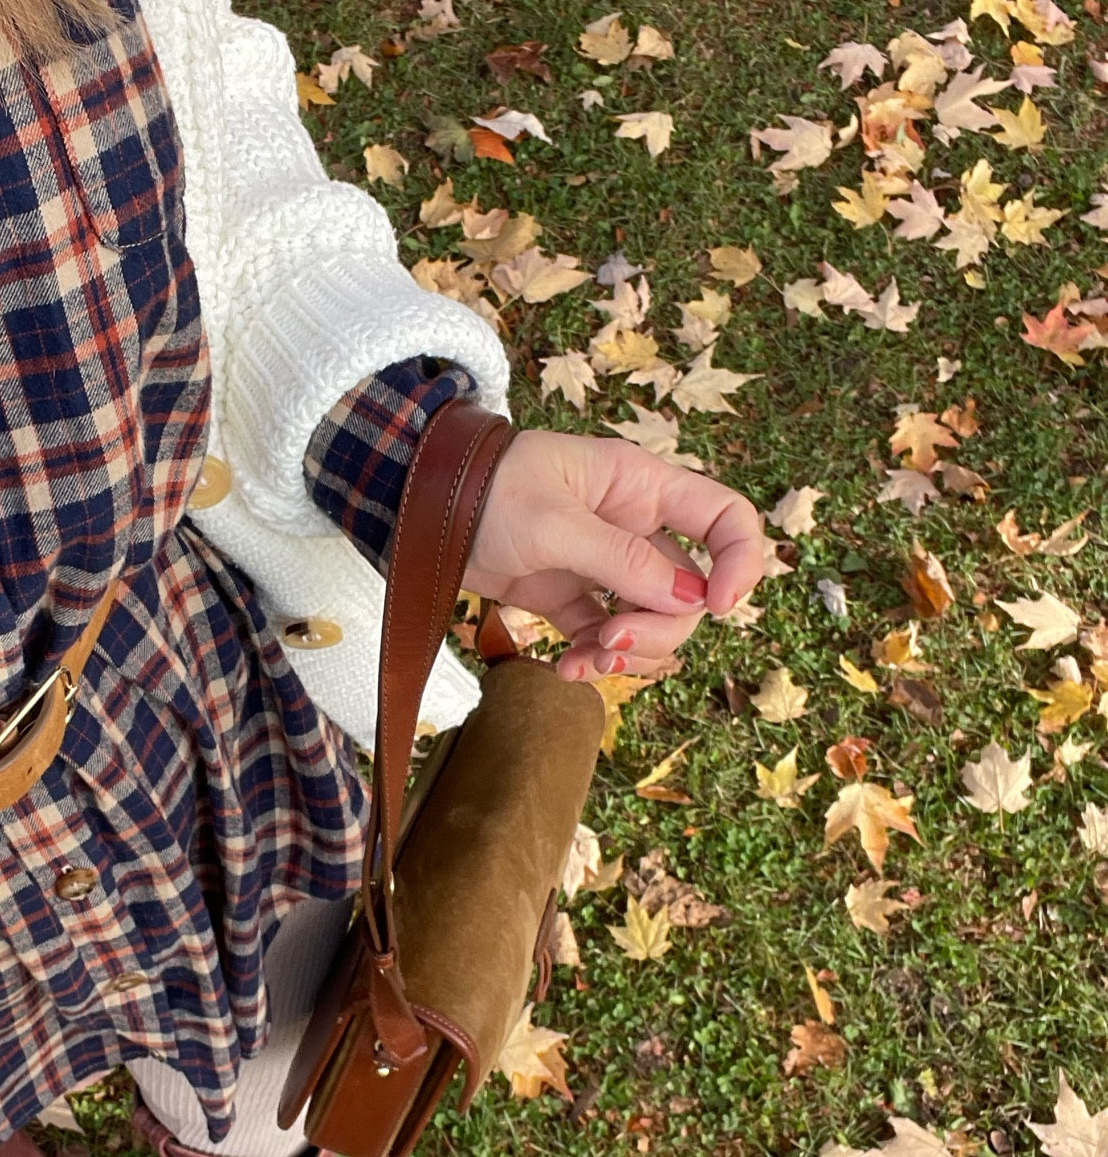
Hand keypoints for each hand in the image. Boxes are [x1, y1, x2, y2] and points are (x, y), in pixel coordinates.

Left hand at [462, 430, 765, 681]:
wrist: (416, 507)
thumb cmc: (483, 489)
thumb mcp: (552, 520)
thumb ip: (620, 559)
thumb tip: (689, 601)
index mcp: (640, 486)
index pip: (725, 517)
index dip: (740, 561)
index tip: (716, 606)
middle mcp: (633, 525)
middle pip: (688, 590)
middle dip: (662, 627)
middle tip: (615, 642)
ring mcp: (603, 565)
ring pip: (652, 622)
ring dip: (629, 653)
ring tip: (583, 662)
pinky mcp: (570, 598)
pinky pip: (604, 637)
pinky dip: (592, 660)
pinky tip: (564, 670)